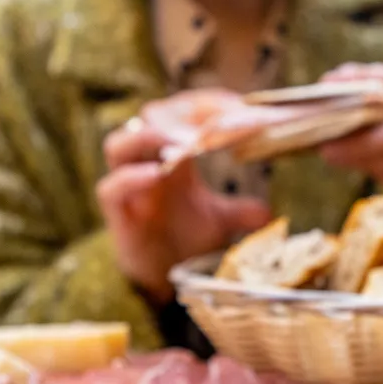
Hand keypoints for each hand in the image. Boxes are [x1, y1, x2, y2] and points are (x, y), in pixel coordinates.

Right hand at [98, 120, 270, 303]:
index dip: (208, 105)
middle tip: (217, 119)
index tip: (241, 109)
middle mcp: (146, 162)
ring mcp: (128, 185)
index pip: (182, 112)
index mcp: (171, 154)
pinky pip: (113, 187)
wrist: (157, 278)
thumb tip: (269, 212)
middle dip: (182, 113)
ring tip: (182, 140)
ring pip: (119, 144)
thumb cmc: (182, 238)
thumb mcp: (218, 221)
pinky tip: (157, 174)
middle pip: (151, 116)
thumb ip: (241, 211)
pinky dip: (132, 177)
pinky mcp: (117, 211)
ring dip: (149, 136)